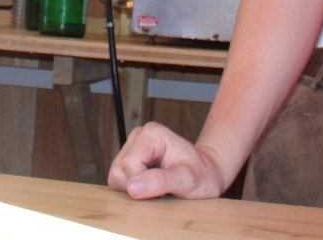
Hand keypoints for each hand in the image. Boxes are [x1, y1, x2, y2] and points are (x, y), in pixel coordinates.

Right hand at [107, 122, 228, 199]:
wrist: (206, 174)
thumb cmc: (201, 175)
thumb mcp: (187, 180)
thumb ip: (160, 182)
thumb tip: (132, 187)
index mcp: (152, 134)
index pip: (130, 164)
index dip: (143, 183)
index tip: (166, 188)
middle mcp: (139, 136)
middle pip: (119, 170)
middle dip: (138, 187)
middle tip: (163, 188)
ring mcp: (132, 147)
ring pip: (116, 176)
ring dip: (135, 189)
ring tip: (158, 186)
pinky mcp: (128, 159)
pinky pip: (119, 179)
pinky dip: (133, 188)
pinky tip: (151, 185)